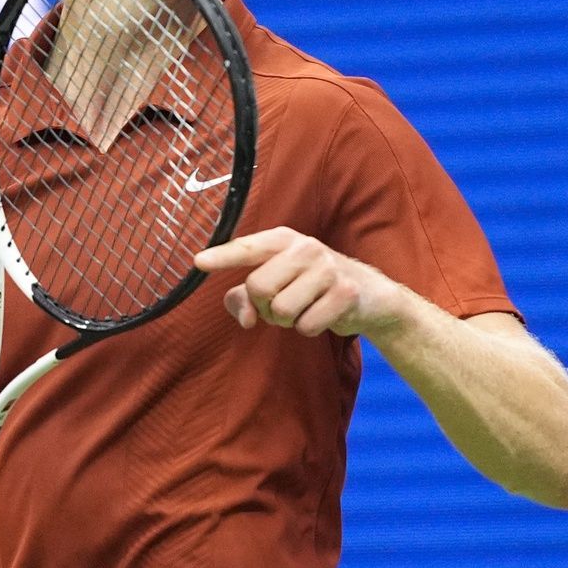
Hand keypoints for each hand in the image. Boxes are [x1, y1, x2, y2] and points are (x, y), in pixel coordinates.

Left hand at [195, 227, 406, 337]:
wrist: (369, 294)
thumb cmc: (310, 285)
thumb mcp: (276, 282)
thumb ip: (244, 297)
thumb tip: (244, 318)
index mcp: (283, 239)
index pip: (247, 247)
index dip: (222, 256)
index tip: (198, 262)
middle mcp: (305, 247)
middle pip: (258, 288)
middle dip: (264, 306)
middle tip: (282, 303)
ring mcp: (327, 268)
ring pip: (281, 310)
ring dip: (287, 320)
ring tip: (304, 307)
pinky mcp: (345, 293)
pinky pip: (306, 326)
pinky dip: (308, 329)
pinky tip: (322, 315)